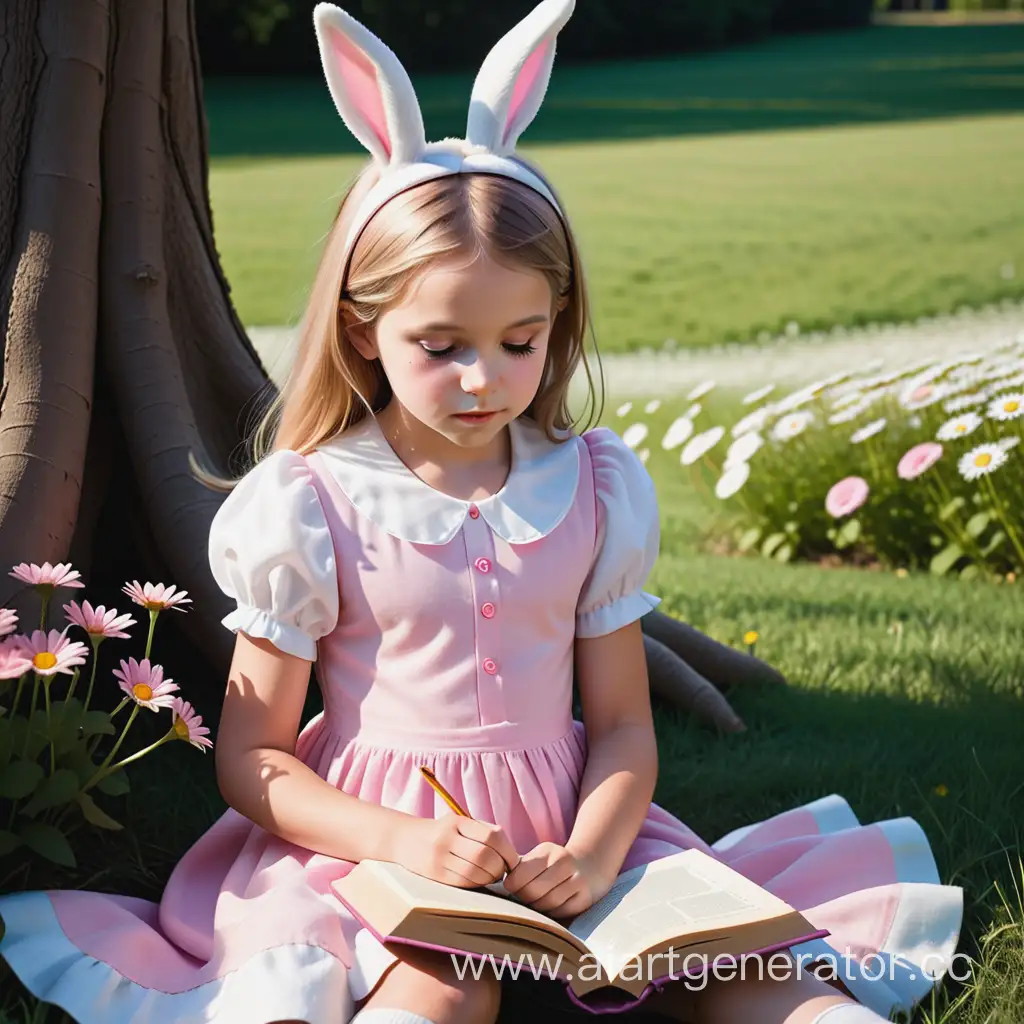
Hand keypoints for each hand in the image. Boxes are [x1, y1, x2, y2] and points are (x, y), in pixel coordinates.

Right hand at [396, 815, 520, 888]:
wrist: (403, 839)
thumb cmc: (441, 831)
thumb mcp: (458, 823)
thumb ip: (482, 832)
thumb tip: (511, 854)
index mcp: (457, 822)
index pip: (492, 836)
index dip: (508, 850)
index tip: (512, 860)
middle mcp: (446, 838)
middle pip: (484, 856)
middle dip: (499, 866)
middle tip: (502, 870)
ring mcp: (439, 858)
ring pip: (475, 872)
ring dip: (490, 877)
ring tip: (491, 875)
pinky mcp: (434, 875)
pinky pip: (463, 883)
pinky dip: (477, 883)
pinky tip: (478, 880)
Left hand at [503, 842, 611, 918]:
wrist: (590, 866)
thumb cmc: (555, 864)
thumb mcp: (540, 857)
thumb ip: (520, 866)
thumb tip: (494, 876)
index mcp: (549, 852)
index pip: (521, 874)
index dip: (512, 885)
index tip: (510, 887)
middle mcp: (564, 864)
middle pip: (532, 892)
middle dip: (523, 898)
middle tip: (521, 898)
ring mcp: (576, 881)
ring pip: (546, 904)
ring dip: (536, 907)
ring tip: (534, 902)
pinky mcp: (584, 899)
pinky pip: (559, 912)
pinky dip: (550, 912)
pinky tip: (549, 906)